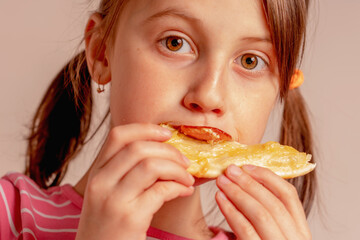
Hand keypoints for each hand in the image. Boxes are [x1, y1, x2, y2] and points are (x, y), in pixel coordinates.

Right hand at [75, 123, 194, 239]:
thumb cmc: (108, 226)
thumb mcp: (107, 194)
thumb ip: (125, 172)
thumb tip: (163, 152)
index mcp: (96, 172)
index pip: (118, 135)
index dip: (147, 129)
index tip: (167, 134)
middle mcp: (100, 182)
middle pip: (138, 147)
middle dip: (170, 151)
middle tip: (185, 161)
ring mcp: (113, 200)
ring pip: (151, 165)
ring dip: (177, 169)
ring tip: (187, 178)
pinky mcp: (129, 218)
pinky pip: (161, 190)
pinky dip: (179, 187)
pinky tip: (185, 191)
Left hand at [215, 165, 310, 239]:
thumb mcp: (268, 235)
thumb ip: (262, 218)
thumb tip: (244, 188)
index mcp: (300, 233)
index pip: (289, 197)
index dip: (268, 178)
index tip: (249, 166)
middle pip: (273, 202)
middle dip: (249, 182)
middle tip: (229, 170)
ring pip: (262, 213)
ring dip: (239, 193)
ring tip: (222, 181)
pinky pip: (247, 230)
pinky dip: (232, 211)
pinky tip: (220, 199)